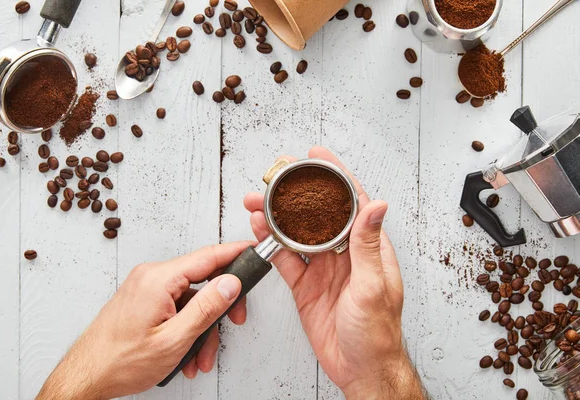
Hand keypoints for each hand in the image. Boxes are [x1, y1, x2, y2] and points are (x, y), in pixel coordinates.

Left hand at [36, 242, 252, 399]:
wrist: (87, 376)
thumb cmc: (120, 361)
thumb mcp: (174, 339)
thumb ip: (206, 308)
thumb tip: (231, 283)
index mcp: (159, 279)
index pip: (208, 256)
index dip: (236, 253)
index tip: (255, 250)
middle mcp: (151, 276)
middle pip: (202, 279)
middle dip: (220, 306)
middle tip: (234, 323)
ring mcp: (147, 287)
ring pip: (191, 299)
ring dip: (202, 327)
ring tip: (200, 357)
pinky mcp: (144, 299)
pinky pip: (176, 306)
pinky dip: (187, 327)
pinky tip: (187, 352)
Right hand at [244, 147, 424, 399]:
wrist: (359, 369)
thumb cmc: (377, 333)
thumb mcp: (373, 286)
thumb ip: (369, 245)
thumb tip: (375, 205)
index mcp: (367, 247)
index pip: (351, 202)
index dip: (335, 176)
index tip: (318, 157)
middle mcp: (344, 253)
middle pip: (317, 213)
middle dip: (296, 192)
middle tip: (277, 176)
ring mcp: (322, 268)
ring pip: (296, 233)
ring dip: (277, 216)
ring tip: (258, 201)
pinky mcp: (305, 285)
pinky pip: (285, 259)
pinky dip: (271, 244)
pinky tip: (260, 230)